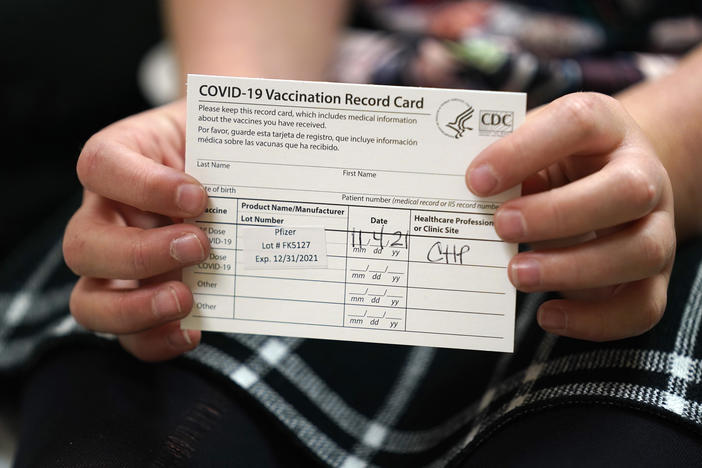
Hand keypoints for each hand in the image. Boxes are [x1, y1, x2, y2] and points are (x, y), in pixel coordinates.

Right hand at [63, 99, 209, 360]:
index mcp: (119, 160)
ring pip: (90, 301)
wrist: (225, 165)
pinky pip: (129, 333)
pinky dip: (155, 340)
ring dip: (136, 309)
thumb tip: (270, 142)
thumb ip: (229, 137)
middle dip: (140, 254)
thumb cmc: (218, 143)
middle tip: (198, 246)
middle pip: (83, 244)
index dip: (143, 185)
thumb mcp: (219, 129)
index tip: (196, 195)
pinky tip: (191, 331)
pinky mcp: (140, 297)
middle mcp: (106, 214)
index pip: (101, 165)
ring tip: (186, 300)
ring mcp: (118, 263)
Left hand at [466, 93, 674, 340]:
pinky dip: (594, 320)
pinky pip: (641, 306)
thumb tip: (455, 197)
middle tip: (501, 227)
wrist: (604, 182)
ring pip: (642, 251)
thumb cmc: (553, 164)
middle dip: (559, 213)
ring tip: (516, 273)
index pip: (579, 122)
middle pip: (629, 190)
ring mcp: (656, 227)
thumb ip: (501, 163)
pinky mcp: (654, 277)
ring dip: (574, 268)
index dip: (525, 150)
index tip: (476, 180)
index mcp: (606, 127)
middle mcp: (643, 174)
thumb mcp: (528, 148)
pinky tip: (548, 314)